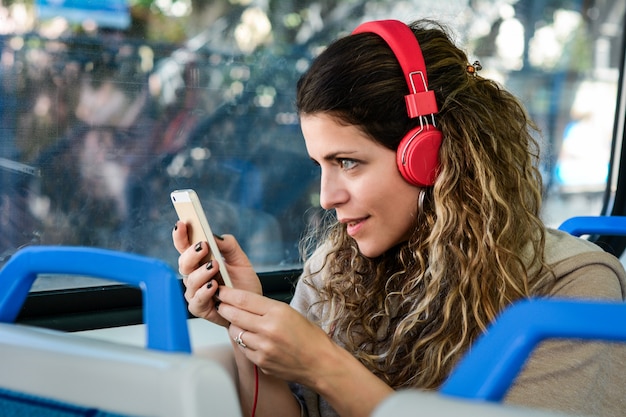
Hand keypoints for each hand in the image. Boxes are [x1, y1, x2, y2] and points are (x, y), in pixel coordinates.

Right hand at [172, 221, 261, 324]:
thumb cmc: (244, 285)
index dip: (180, 235)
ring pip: (189, 280)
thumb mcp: (241, 261)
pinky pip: (196, 300)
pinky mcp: (199, 308)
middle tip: (204, 246)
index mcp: (200, 261)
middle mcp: (194, 276)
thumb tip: (216, 236)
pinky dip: (204, 292)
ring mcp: (195, 292)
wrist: (252, 309)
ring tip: (214, 266)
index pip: (185, 246)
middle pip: (183, 262)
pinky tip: (214, 286)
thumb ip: (229, 246)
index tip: (182, 223)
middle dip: (191, 253)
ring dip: (201, 272)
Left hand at [216, 286, 339, 386]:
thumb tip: (244, 302)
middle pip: (234, 314)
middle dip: (224, 308)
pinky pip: (243, 348)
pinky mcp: (261, 361)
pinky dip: (244, 342)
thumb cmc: (310, 337)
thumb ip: (266, 308)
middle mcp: (268, 329)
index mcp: (278, 312)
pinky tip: (252, 339)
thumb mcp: (290, 312)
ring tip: (241, 323)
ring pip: (235, 333)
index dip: (228, 294)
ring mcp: (263, 347)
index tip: (221, 291)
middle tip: (221, 304)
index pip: (244, 299)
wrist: (320, 363)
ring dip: (234, 326)